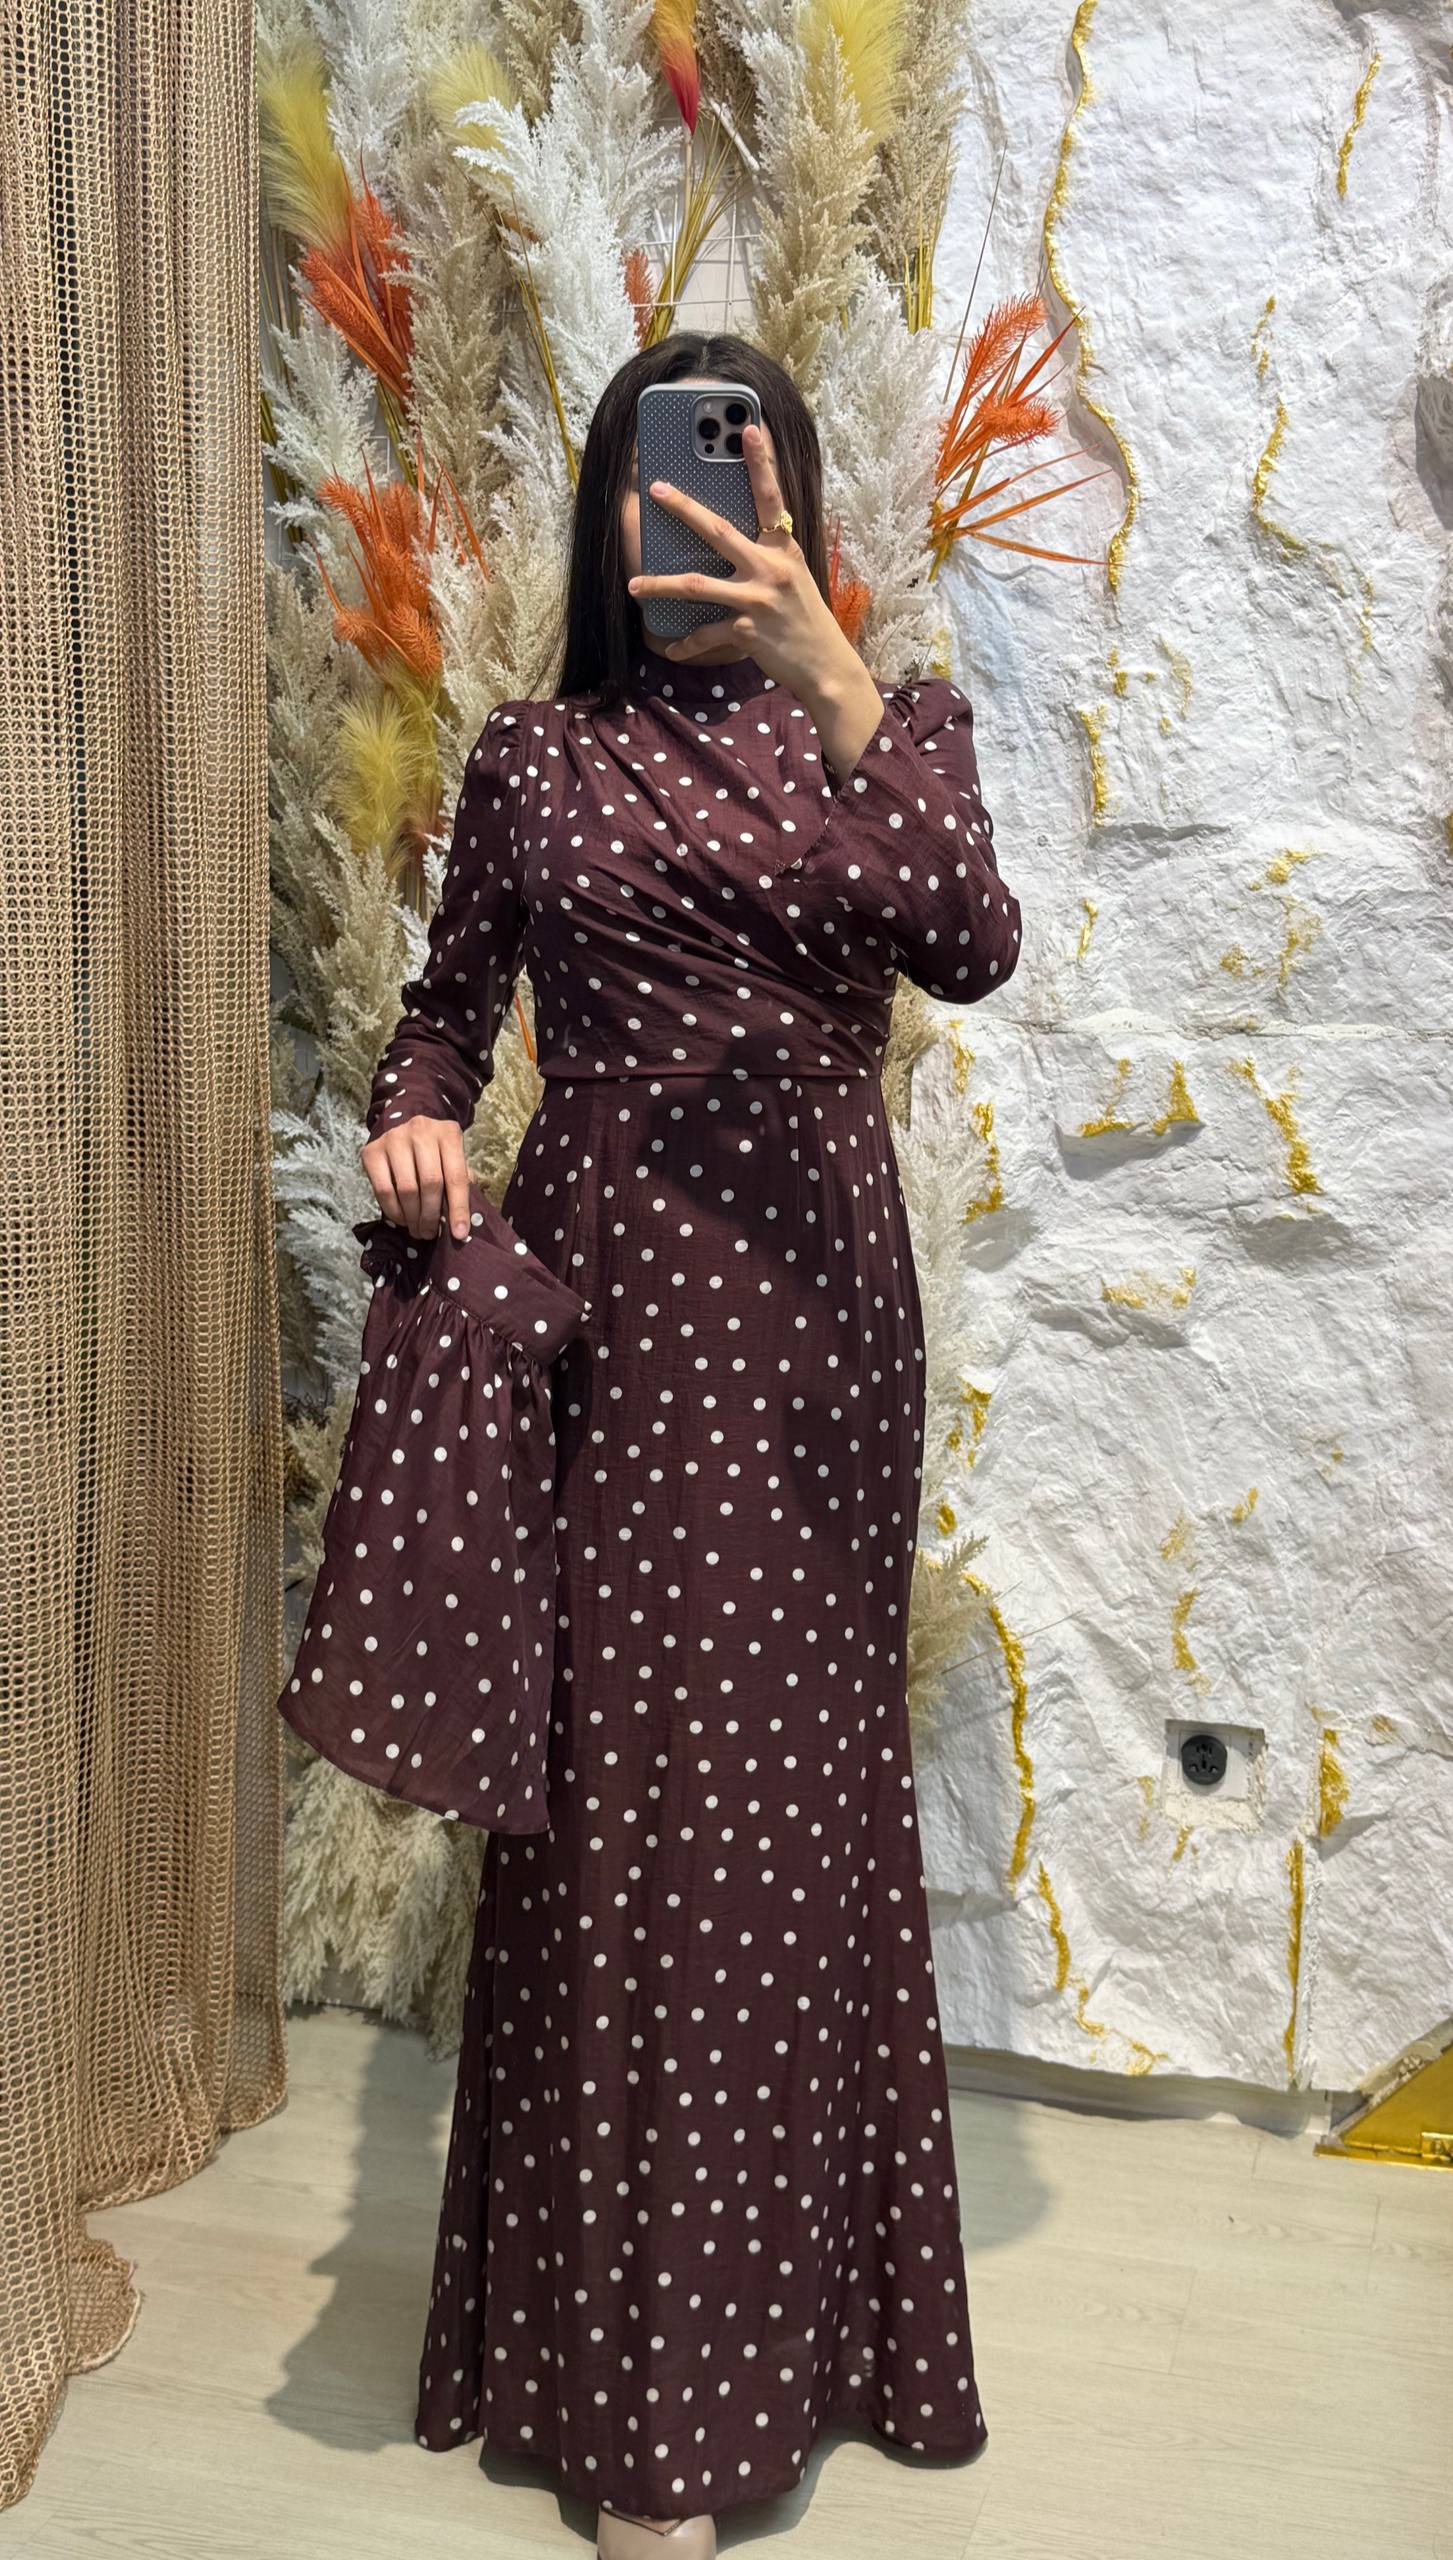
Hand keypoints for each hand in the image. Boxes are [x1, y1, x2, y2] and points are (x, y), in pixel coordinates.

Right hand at [361, 1114, 471, 1242]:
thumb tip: (460, 1223)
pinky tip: (402, 1219)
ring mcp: (394, 1138)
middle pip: (430, 1182)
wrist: (403, 1133)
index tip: (459, 1233)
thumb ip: (460, 1185)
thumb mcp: (452, 1161)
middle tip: (430, 1233)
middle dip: (432, 1215)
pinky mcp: (372, 1152)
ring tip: (418, 1229)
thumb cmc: (434, 1154)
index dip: (459, 1208)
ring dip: (413, 1217)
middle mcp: (421, 1130)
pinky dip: (394, 1211)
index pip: (457, 1176)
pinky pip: (384, 1190)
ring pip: (407, 1188)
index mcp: (448, 1133)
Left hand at [627, 425, 882, 771]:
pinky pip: (706, 633)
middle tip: (657, 488)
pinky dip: (686, 643)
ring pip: (698, 586)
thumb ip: (766, 557)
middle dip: (684, 507)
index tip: (749, 428)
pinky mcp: (746, 631)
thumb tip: (729, 541)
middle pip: (718, 530)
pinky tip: (671, 646)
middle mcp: (770, 568)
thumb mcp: (793, 579)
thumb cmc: (805, 620)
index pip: (772, 497)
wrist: (826, 666)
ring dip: (661, 585)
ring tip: (634, 585)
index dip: (761, 461)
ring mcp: (757, 599)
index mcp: (783, 549)